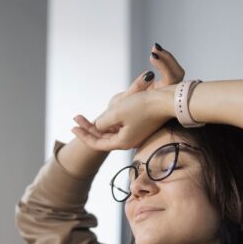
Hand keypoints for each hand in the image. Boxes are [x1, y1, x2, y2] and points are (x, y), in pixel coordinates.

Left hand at [71, 45, 186, 151]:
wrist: (169, 100)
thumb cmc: (144, 105)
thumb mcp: (117, 112)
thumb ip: (103, 122)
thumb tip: (98, 125)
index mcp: (122, 142)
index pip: (97, 143)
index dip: (83, 135)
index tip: (72, 126)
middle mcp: (129, 141)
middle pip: (102, 137)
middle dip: (87, 128)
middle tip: (75, 118)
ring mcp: (135, 134)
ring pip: (111, 131)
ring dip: (97, 125)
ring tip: (84, 118)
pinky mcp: (141, 126)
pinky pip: (120, 126)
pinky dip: (109, 122)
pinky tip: (103, 117)